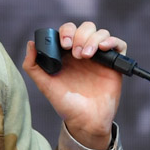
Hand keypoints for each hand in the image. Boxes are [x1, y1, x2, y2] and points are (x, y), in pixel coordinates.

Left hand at [22, 21, 123, 149]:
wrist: (85, 121)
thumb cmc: (66, 104)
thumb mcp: (45, 85)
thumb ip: (33, 66)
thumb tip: (30, 44)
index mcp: (68, 54)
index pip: (68, 31)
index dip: (66, 32)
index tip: (64, 45)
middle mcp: (84, 52)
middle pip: (86, 28)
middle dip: (80, 35)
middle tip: (76, 54)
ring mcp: (100, 57)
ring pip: (101, 33)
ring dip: (93, 39)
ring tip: (87, 56)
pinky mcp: (114, 64)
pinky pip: (119, 44)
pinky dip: (112, 41)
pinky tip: (103, 48)